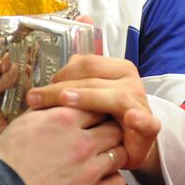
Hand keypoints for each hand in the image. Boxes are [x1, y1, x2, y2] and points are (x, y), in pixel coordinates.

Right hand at [0, 106, 126, 184]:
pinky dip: (113, 179)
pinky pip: (117, 183)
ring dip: (114, 153)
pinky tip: (103, 179)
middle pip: (114, 128)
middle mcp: (82, 142)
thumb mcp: (22, 123)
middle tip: (103, 135)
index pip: (96, 105)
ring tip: (104, 157)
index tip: (94, 116)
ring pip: (120, 154)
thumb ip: (46, 111)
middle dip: (110, 130)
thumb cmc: (5, 159)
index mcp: (64, 119)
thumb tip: (56, 101)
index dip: (96, 110)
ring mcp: (89, 169)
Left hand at [25, 55, 161, 173]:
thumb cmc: (105, 116)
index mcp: (117, 68)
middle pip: (93, 79)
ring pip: (114, 97)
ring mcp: (141, 103)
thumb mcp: (90, 91)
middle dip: (61, 90)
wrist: (132, 142)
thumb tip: (70, 43)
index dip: (60, 74)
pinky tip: (131, 118)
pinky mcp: (150, 127)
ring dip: (89, 98)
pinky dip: (140, 120)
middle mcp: (130, 81)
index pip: (86, 64)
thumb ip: (80, 71)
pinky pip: (147, 122)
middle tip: (34, 99)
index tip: (35, 91)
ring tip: (66, 101)